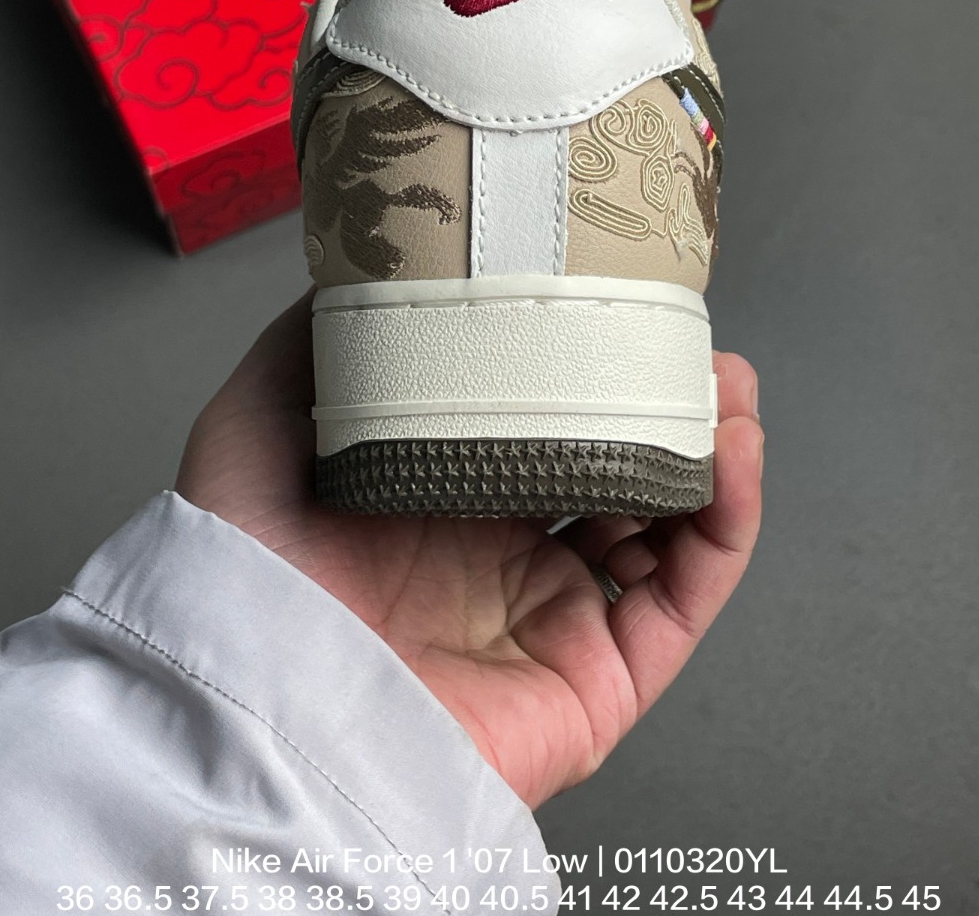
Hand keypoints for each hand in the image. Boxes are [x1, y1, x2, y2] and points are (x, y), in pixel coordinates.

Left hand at [177, 292, 762, 808]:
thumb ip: (308, 346)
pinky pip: (686, 598)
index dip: (583, 368)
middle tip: (690, 341)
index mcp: (439, 501)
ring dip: (713, 451)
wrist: (257, 711)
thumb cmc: (245, 577)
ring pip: (667, 527)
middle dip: (663, 402)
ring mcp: (554, 618)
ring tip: (728, 385)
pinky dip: (728, 524)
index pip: (537, 424)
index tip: (616, 307)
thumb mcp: (254, 426)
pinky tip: (732, 454)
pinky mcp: (597, 680)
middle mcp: (503, 556)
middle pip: (614, 468)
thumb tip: (364, 267)